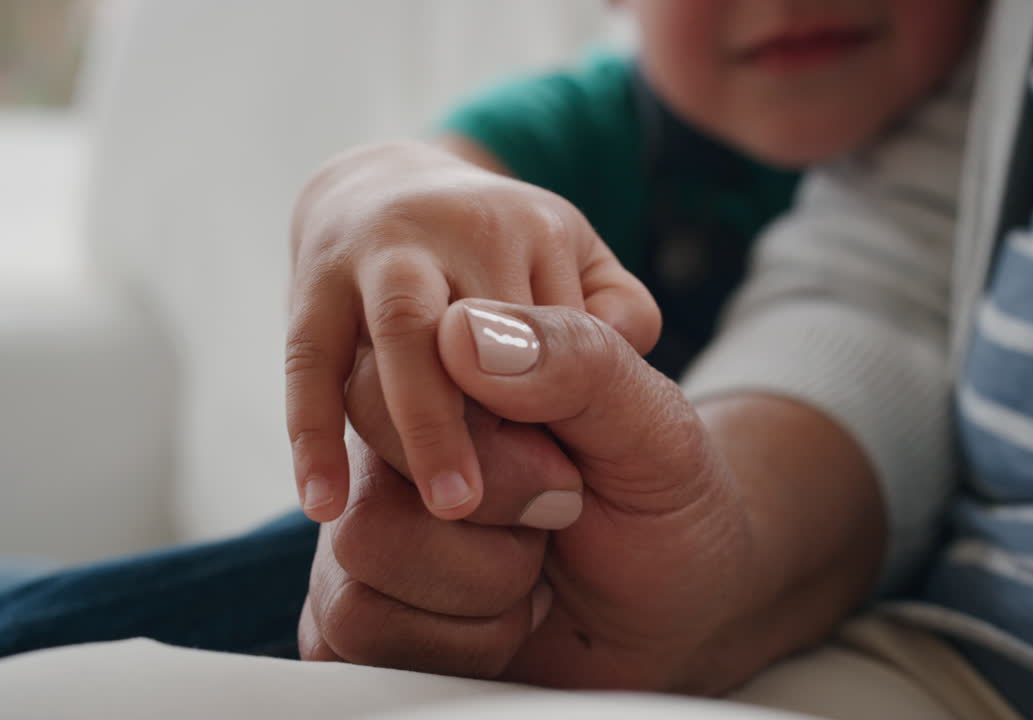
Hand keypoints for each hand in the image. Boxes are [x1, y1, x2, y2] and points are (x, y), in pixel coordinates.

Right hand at [284, 141, 659, 522]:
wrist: (389, 192)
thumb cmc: (508, 262)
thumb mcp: (586, 268)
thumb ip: (618, 316)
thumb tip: (609, 341)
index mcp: (531, 227)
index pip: (551, 326)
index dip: (557, 407)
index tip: (571, 484)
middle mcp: (449, 228)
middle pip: (472, 325)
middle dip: (494, 415)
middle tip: (520, 501)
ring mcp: (375, 254)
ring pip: (397, 336)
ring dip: (419, 427)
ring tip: (450, 510)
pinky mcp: (312, 290)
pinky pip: (309, 360)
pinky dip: (313, 431)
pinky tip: (326, 503)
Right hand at [301, 300, 767, 691]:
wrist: (676, 618)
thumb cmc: (663, 507)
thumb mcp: (655, 426)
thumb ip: (578, 361)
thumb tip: (462, 332)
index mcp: (457, 367)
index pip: (399, 360)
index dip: (480, 432)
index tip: (559, 468)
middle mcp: (397, 437)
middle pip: (370, 451)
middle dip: (496, 506)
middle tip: (564, 506)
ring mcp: (372, 521)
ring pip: (361, 544)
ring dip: (484, 580)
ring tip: (535, 566)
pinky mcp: (360, 605)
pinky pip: (357, 624)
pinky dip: (462, 640)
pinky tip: (505, 618)